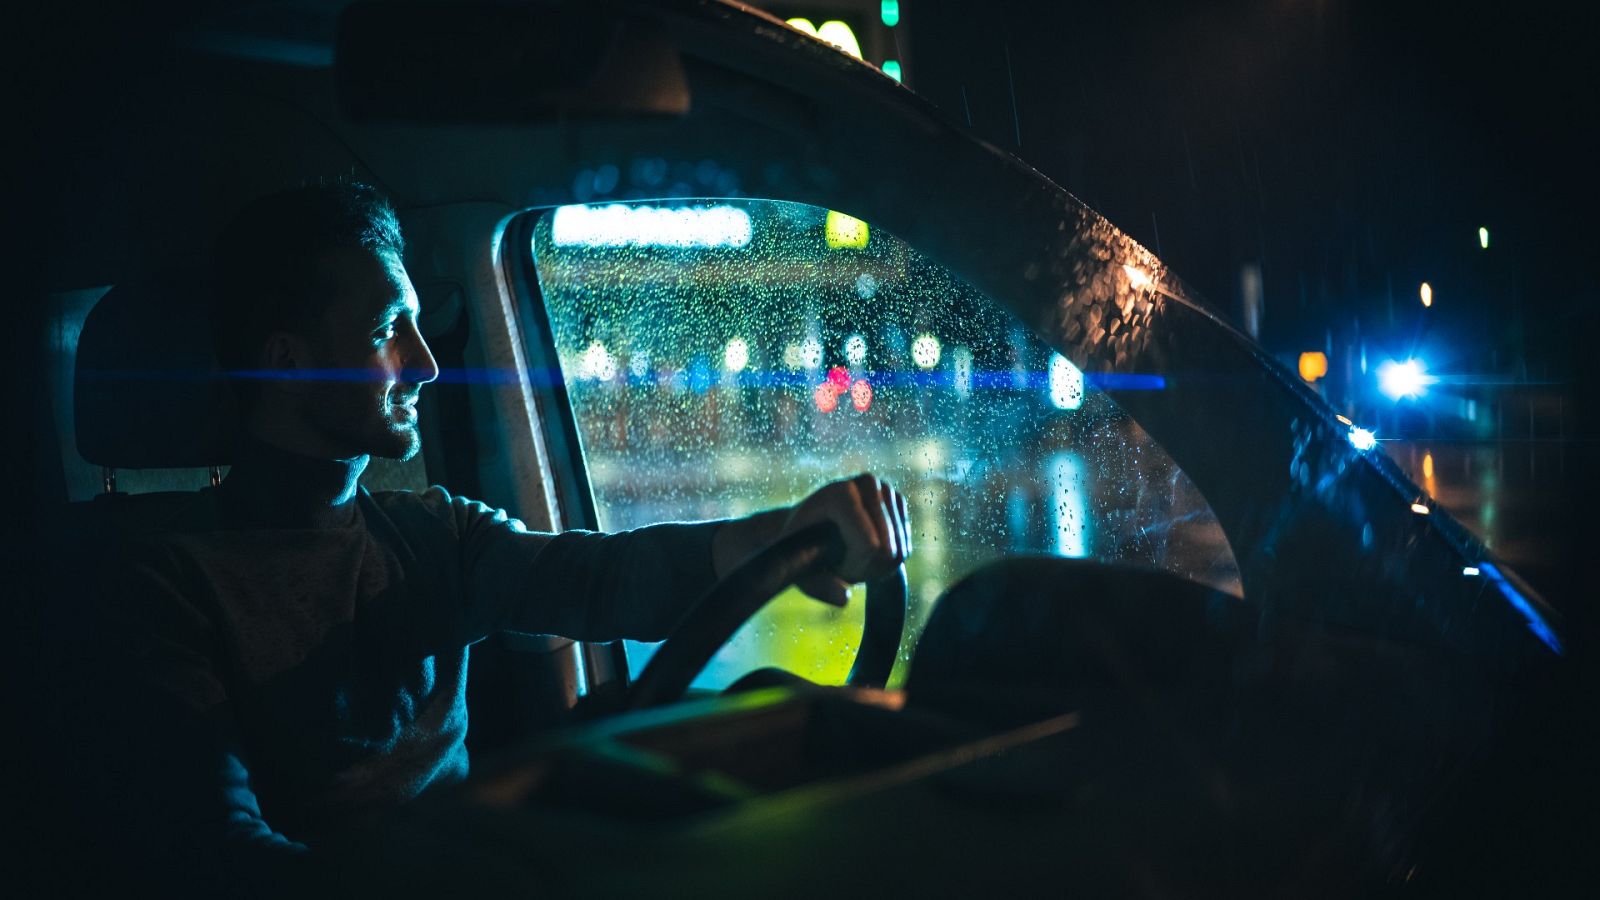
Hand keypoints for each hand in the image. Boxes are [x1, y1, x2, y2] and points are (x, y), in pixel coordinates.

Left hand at [781, 474, 911, 606]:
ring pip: (900, 552)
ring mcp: (886, 489)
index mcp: (840, 492)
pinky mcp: (898, 501)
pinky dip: (888, 561)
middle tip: (842, 564)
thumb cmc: (800, 547)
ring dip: (877, 568)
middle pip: (889, 550)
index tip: (831, 565)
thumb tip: (844, 599)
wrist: (807, 526)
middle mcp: (867, 484)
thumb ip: (818, 586)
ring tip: (852, 558)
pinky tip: (866, 554)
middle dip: (867, 569)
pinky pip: (905, 549)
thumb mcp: (799, 568)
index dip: (853, 568)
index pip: (870, 545)